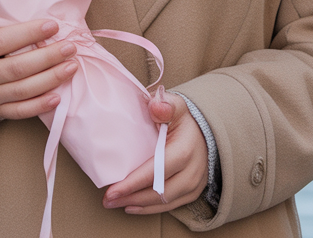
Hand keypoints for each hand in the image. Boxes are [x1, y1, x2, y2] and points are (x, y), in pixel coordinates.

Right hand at [0, 11, 78, 119]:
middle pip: (16, 68)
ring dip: (50, 78)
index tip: (53, 25)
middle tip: (70, 47)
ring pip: (22, 90)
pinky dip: (40, 105)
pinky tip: (58, 96)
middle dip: (47, 57)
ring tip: (71, 66)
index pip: (0, 41)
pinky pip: (20, 111)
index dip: (28, 33)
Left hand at [102, 90, 208, 213]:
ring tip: (117, 203)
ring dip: (139, 205)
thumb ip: (165, 104)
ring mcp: (194, 184)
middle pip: (159, 192)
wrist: (204, 130)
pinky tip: (134, 206)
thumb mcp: (176, 105)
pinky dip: (151, 208)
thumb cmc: (183, 118)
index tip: (112, 190)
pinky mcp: (193, 191)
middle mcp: (192, 171)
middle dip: (131, 197)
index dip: (133, 183)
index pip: (156, 171)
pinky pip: (171, 205)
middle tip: (108, 200)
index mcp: (184, 150)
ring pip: (164, 202)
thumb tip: (156, 106)